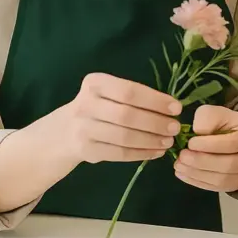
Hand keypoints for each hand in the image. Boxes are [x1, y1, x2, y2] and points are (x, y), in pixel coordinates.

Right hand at [61, 72, 181, 164]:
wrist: (61, 134)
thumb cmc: (97, 108)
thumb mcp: (107, 94)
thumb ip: (133, 97)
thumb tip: (171, 108)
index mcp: (95, 83)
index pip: (130, 91)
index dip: (155, 101)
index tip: (177, 108)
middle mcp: (86, 104)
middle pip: (127, 115)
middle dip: (156, 123)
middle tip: (176, 128)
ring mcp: (83, 129)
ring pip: (124, 137)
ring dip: (151, 140)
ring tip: (168, 142)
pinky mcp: (85, 151)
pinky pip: (119, 153)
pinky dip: (141, 154)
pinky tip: (156, 152)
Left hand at [174, 105, 237, 191]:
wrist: (233, 135)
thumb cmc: (224, 122)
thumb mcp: (215, 112)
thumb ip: (207, 118)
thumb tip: (198, 133)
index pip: (234, 143)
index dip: (211, 145)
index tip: (190, 143)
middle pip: (231, 164)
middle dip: (203, 162)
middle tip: (182, 156)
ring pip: (224, 180)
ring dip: (199, 174)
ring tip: (179, 166)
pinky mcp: (237, 184)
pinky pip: (218, 188)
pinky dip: (198, 182)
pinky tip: (183, 174)